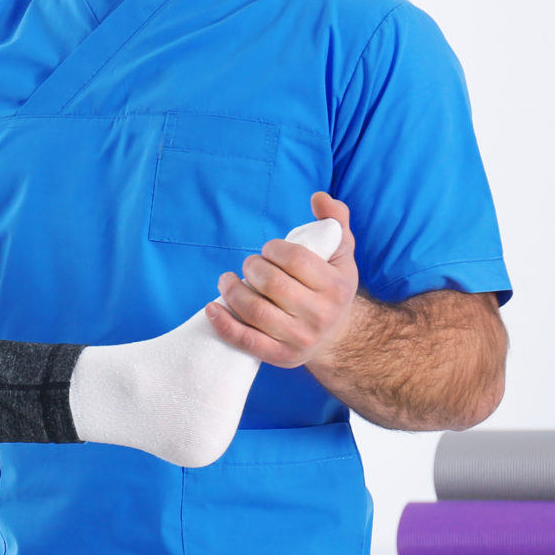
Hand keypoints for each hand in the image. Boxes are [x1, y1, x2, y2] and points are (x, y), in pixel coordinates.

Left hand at [203, 191, 362, 369]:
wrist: (337, 337)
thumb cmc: (332, 286)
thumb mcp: (342, 252)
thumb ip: (334, 219)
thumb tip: (318, 197)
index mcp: (336, 286)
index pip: (295, 259)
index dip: (273, 249)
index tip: (268, 250)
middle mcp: (320, 314)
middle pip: (272, 283)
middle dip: (252, 267)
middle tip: (248, 266)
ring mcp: (300, 339)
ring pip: (255, 310)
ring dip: (232, 290)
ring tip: (227, 281)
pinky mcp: (280, 357)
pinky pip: (245, 340)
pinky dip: (223, 324)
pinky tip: (212, 308)